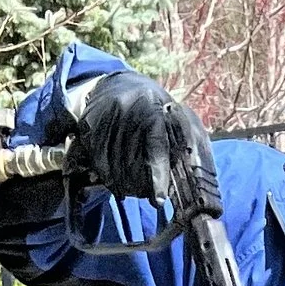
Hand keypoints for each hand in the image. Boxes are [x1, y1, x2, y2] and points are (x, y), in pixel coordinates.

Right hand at [68, 72, 219, 215]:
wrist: (119, 85)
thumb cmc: (157, 108)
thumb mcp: (178, 117)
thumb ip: (187, 141)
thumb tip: (195, 176)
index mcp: (153, 108)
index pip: (155, 147)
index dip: (157, 176)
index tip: (159, 200)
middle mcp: (127, 110)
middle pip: (132, 164)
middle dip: (141, 187)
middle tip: (149, 195)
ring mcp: (105, 118)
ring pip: (113, 167)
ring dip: (124, 186)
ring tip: (133, 189)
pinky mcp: (88, 126)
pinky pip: (98, 163)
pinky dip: (108, 178)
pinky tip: (116, 180)